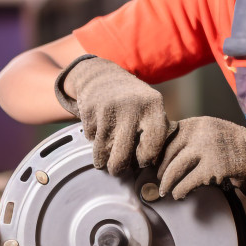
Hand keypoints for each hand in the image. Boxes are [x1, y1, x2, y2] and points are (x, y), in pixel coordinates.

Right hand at [55, 55, 172, 173]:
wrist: (101, 76)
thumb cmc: (133, 101)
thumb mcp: (151, 108)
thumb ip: (156, 132)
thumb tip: (153, 165)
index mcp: (153, 106)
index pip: (153, 144)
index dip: (146, 158)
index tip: (142, 161)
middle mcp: (131, 107)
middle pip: (122, 155)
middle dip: (118, 168)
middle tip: (117, 169)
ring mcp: (108, 108)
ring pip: (102, 151)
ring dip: (102, 158)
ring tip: (106, 154)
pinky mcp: (89, 110)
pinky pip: (91, 138)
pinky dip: (94, 140)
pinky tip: (99, 129)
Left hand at [157, 117, 245, 200]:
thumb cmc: (232, 148)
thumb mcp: (210, 133)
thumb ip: (189, 138)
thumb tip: (160, 154)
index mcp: (196, 123)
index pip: (166, 137)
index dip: (157, 153)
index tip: (153, 164)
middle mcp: (200, 133)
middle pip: (167, 154)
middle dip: (160, 170)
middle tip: (160, 180)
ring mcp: (207, 150)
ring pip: (174, 170)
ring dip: (167, 183)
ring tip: (166, 190)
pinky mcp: (213, 169)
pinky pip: (187, 183)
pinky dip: (179, 191)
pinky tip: (179, 194)